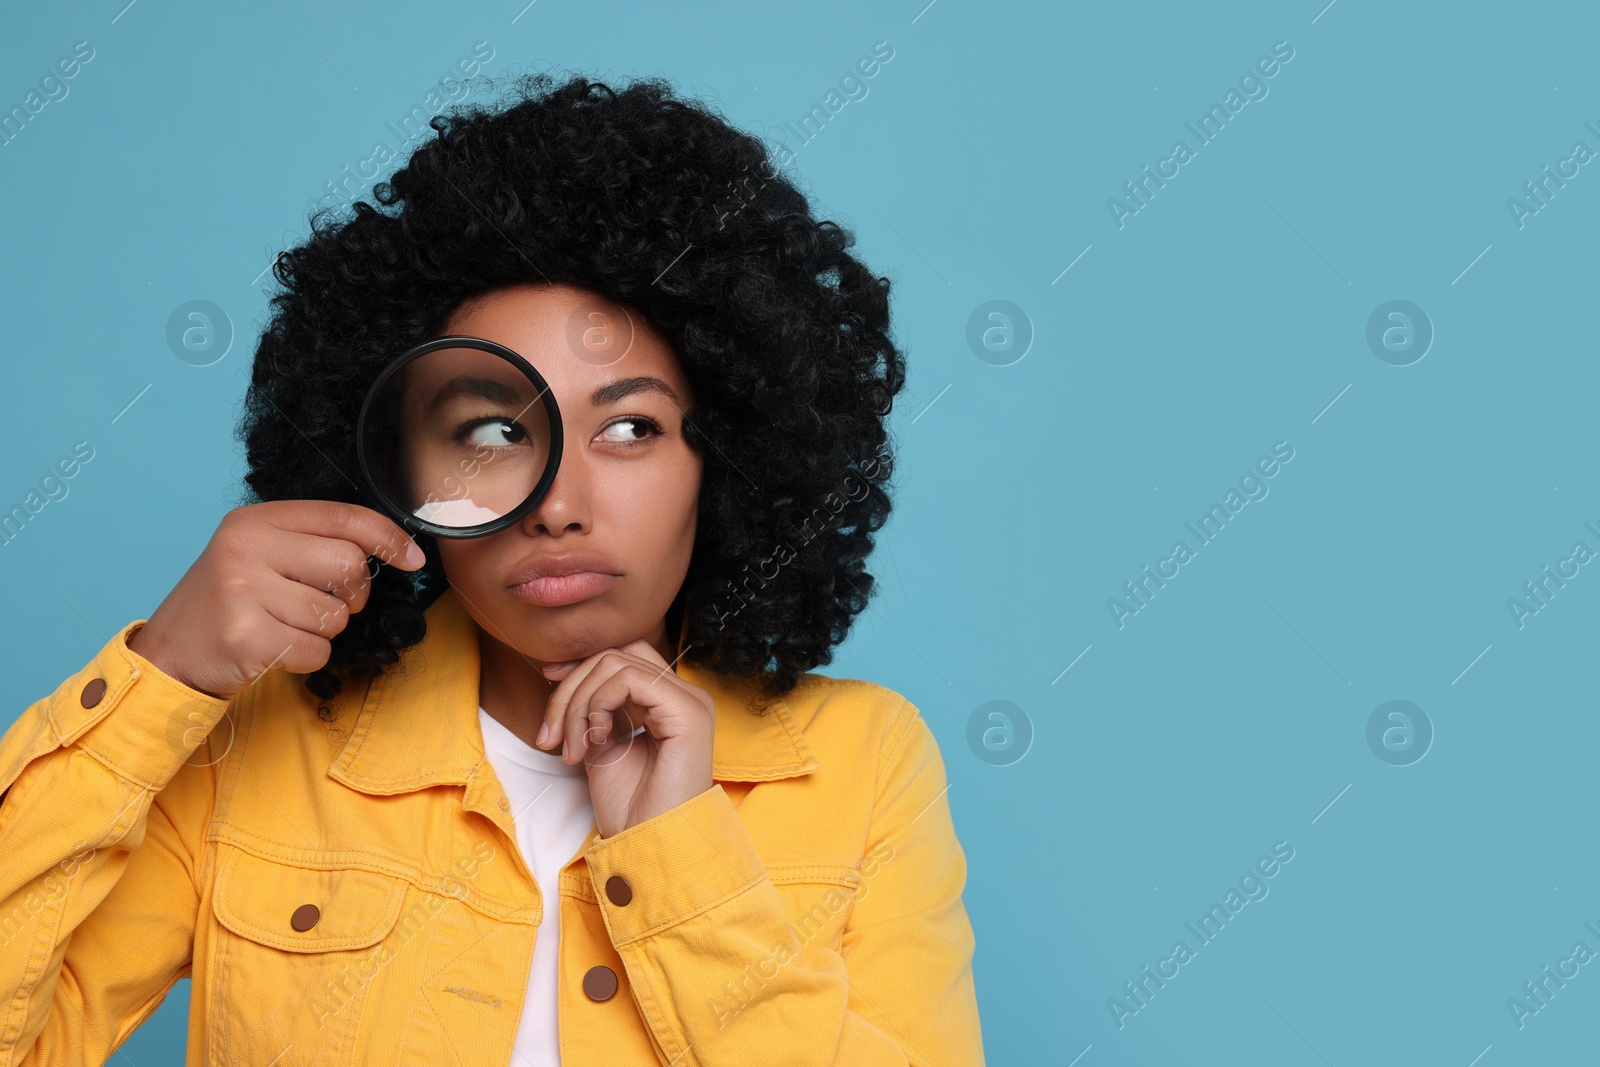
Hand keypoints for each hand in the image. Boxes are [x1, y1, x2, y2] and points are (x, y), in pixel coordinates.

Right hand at [126, 500, 425, 700]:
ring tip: (283, 626)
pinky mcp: (246, 636)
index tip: (411, 559)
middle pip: (349, 565)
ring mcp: (243, 591)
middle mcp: (246, 548)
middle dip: (351, 595)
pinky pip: (317, 649)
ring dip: (323, 630)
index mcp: (255, 521)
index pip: (344, 517)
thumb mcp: (259, 555)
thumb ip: (312, 543)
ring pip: (335, 614)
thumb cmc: (229, 604)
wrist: (168, 655)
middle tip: (321, 605)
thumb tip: (393, 547)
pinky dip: (307, 657)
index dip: (388, 537)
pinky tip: (275, 648)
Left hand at [534, 640, 714, 836]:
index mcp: (668, 701)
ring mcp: (689, 701)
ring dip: (578, 705)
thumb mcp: (602, 745)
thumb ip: (593, 709)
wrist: (648, 844)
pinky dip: (598, 705)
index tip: (548, 680)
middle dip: (571, 688)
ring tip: (572, 749)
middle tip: (550, 736)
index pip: (622, 656)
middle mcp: (684, 695)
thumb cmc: (629, 807)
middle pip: (616, 655)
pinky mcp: (687, 712)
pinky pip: (629, 679)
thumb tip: (564, 674)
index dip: (581, 663)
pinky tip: (596, 739)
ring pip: (616, 664)